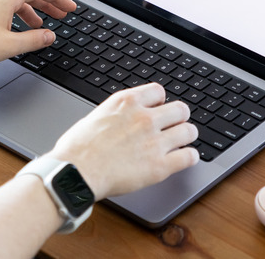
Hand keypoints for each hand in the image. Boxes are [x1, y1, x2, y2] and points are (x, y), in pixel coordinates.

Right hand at [46, 83, 199, 200]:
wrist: (75, 173)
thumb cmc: (77, 149)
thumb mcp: (95, 116)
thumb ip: (116, 114)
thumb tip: (121, 119)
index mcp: (127, 103)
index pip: (159, 91)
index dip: (160, 102)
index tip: (158, 109)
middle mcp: (144, 118)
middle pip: (180, 109)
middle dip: (178, 117)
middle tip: (174, 125)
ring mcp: (154, 142)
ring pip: (189, 131)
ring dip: (187, 136)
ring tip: (183, 141)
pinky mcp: (160, 166)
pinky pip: (189, 157)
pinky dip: (189, 157)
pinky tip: (185, 158)